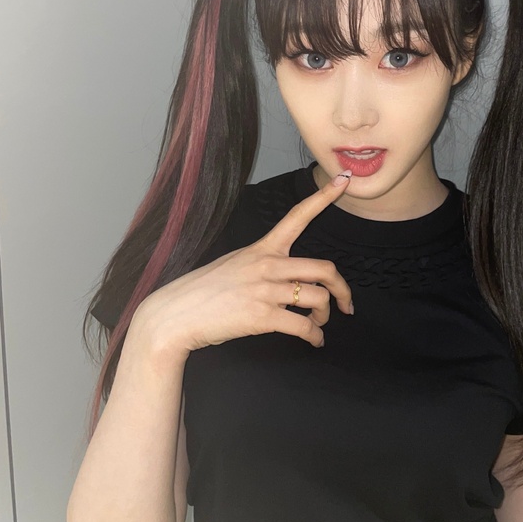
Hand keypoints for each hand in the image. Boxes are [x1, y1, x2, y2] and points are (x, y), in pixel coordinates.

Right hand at [138, 169, 352, 356]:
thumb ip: (263, 263)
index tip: (344, 180)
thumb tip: (287, 276)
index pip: (298, 216)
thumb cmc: (204, 290)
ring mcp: (266, 291)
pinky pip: (303, 326)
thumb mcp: (234, 263)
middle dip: (343, 289)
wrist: (175, 315)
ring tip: (319, 324)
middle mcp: (268, 265)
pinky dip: (315, 337)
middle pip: (324, 268)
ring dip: (325, 315)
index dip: (324, 198)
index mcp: (263, 248)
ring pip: (318, 298)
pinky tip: (314, 341)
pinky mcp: (262, 317)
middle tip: (346, 304)